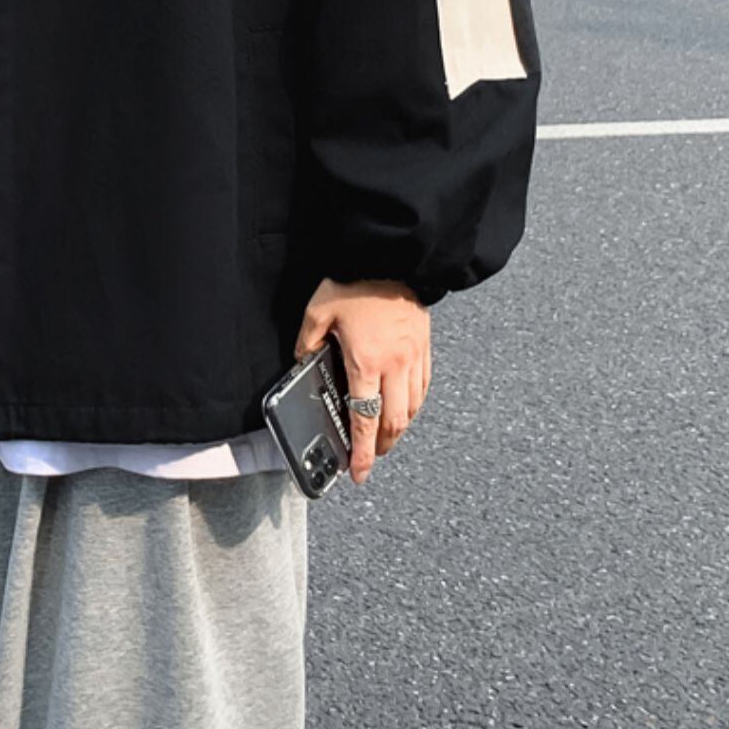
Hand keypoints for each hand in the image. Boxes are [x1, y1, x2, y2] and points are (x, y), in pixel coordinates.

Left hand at [293, 278, 430, 484]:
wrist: (393, 255)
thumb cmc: (355, 281)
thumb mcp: (317, 311)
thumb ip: (307, 342)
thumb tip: (302, 361)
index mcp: (366, 362)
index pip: (364, 420)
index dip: (363, 452)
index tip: (359, 473)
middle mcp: (395, 365)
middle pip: (394, 422)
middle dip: (383, 447)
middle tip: (370, 459)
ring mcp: (414, 357)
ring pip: (412, 408)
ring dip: (399, 429)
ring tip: (385, 438)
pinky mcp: (425, 347)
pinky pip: (423, 387)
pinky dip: (413, 405)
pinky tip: (404, 408)